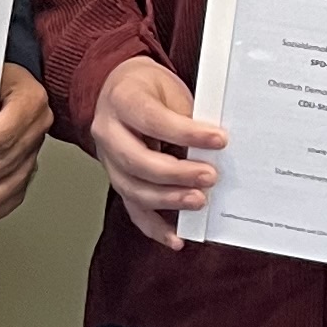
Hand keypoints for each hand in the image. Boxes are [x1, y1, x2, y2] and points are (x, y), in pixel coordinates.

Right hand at [87, 57, 224, 250]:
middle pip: (138, 160)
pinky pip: (133, 207)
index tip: (218, 140)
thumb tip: (217, 149)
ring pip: (133, 188)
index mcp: (122, 100)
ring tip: (199, 201)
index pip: (153, 120)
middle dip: (177, 174)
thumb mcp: (169, 89)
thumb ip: (188, 117)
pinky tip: (176, 238)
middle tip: (209, 176)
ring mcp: (108, 159)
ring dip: (168, 200)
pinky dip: (155, 226)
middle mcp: (107, 131)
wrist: (119, 88)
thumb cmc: (149, 89)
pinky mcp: (117, 179)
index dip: (186, 133)